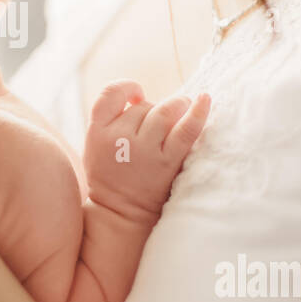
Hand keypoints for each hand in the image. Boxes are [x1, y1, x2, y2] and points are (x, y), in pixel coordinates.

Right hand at [84, 80, 209, 223]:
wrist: (121, 213)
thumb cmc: (112, 174)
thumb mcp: (95, 145)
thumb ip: (111, 120)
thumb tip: (142, 96)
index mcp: (97, 132)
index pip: (112, 93)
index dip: (128, 88)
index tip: (137, 95)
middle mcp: (119, 138)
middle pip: (143, 106)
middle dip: (153, 109)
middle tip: (158, 125)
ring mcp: (144, 150)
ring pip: (164, 111)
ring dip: (176, 106)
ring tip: (183, 108)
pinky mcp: (167, 162)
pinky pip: (186, 130)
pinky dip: (198, 112)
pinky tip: (205, 99)